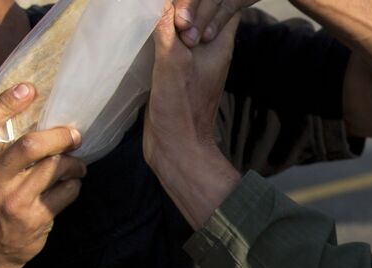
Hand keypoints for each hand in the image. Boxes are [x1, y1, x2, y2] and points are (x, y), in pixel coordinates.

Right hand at [0, 83, 86, 267]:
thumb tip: (13, 114)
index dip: (6, 103)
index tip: (29, 89)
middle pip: (29, 145)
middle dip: (58, 136)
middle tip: (73, 135)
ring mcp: (12, 202)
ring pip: (54, 168)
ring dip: (72, 162)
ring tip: (76, 163)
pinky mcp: (34, 219)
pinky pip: (65, 192)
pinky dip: (74, 185)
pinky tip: (71, 184)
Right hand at [143, 3, 245, 228]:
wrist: (176, 148)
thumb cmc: (180, 107)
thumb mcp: (172, 61)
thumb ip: (169, 29)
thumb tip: (165, 5)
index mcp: (219, 43)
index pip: (223, 3)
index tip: (180, 1)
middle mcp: (211, 49)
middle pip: (205, 12)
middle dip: (186, 3)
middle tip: (164, 4)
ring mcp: (195, 61)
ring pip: (189, 27)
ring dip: (173, 17)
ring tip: (153, 10)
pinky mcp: (179, 72)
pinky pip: (175, 43)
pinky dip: (164, 33)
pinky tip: (148, 28)